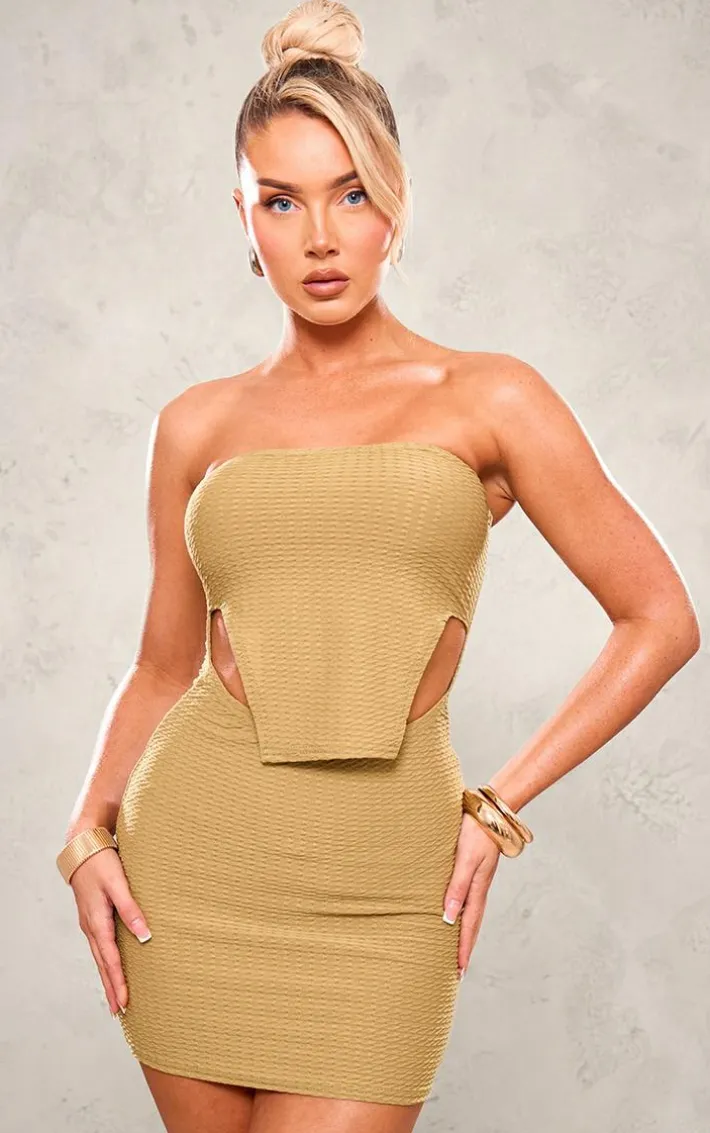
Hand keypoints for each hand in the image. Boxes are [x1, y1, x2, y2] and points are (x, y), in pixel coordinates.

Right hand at [69, 844, 151, 1014]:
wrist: (83, 847)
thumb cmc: (102, 863)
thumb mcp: (118, 883)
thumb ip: (131, 908)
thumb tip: (145, 934)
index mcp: (97, 921)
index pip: (110, 959)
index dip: (118, 981)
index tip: (125, 1002)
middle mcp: (91, 926)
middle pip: (102, 964)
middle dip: (111, 988)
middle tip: (118, 1012)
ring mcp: (90, 923)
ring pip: (99, 956)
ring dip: (107, 977)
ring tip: (114, 997)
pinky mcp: (92, 917)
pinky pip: (99, 946)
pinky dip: (104, 961)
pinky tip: (110, 966)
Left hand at [442, 812, 500, 978]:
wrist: (490, 812)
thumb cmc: (475, 833)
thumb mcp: (465, 860)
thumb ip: (456, 887)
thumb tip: (448, 918)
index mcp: (477, 890)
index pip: (468, 927)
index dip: (462, 949)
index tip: (458, 970)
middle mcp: (479, 889)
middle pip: (472, 926)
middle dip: (465, 948)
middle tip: (458, 971)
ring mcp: (479, 881)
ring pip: (471, 915)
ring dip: (465, 934)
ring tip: (458, 950)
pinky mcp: (476, 872)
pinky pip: (470, 901)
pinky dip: (465, 915)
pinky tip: (458, 915)